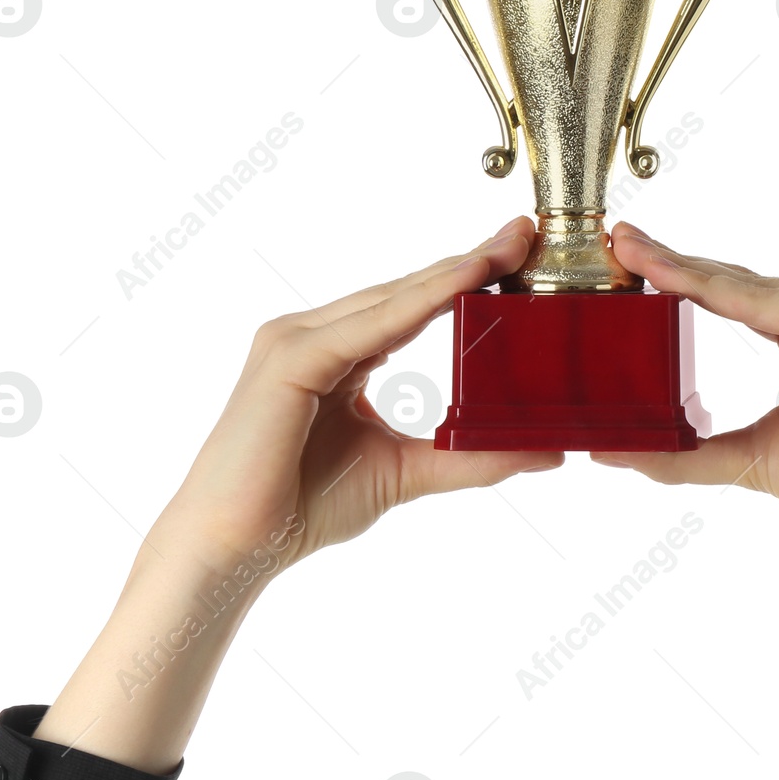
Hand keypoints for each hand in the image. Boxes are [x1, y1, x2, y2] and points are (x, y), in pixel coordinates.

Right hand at [155, 216, 560, 570]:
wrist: (234, 548)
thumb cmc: (301, 507)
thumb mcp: (405, 471)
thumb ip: (468, 457)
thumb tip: (544, 453)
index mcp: (335, 351)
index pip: (412, 304)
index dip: (465, 277)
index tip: (520, 254)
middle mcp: (312, 334)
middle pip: (406, 290)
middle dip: (469, 261)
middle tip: (526, 231)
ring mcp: (296, 340)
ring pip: (391, 299)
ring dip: (452, 272)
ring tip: (507, 250)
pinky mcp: (290, 359)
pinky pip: (369, 325)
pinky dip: (420, 302)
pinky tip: (465, 282)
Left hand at [598, 222, 778, 551]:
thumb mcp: (749, 457)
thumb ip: (688, 451)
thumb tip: (615, 451)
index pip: (734, 297)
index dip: (679, 278)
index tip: (626, 260)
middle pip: (738, 280)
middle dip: (673, 260)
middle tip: (618, 239)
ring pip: (751, 286)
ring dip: (687, 269)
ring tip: (634, 254)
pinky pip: (776, 303)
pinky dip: (724, 293)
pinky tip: (676, 281)